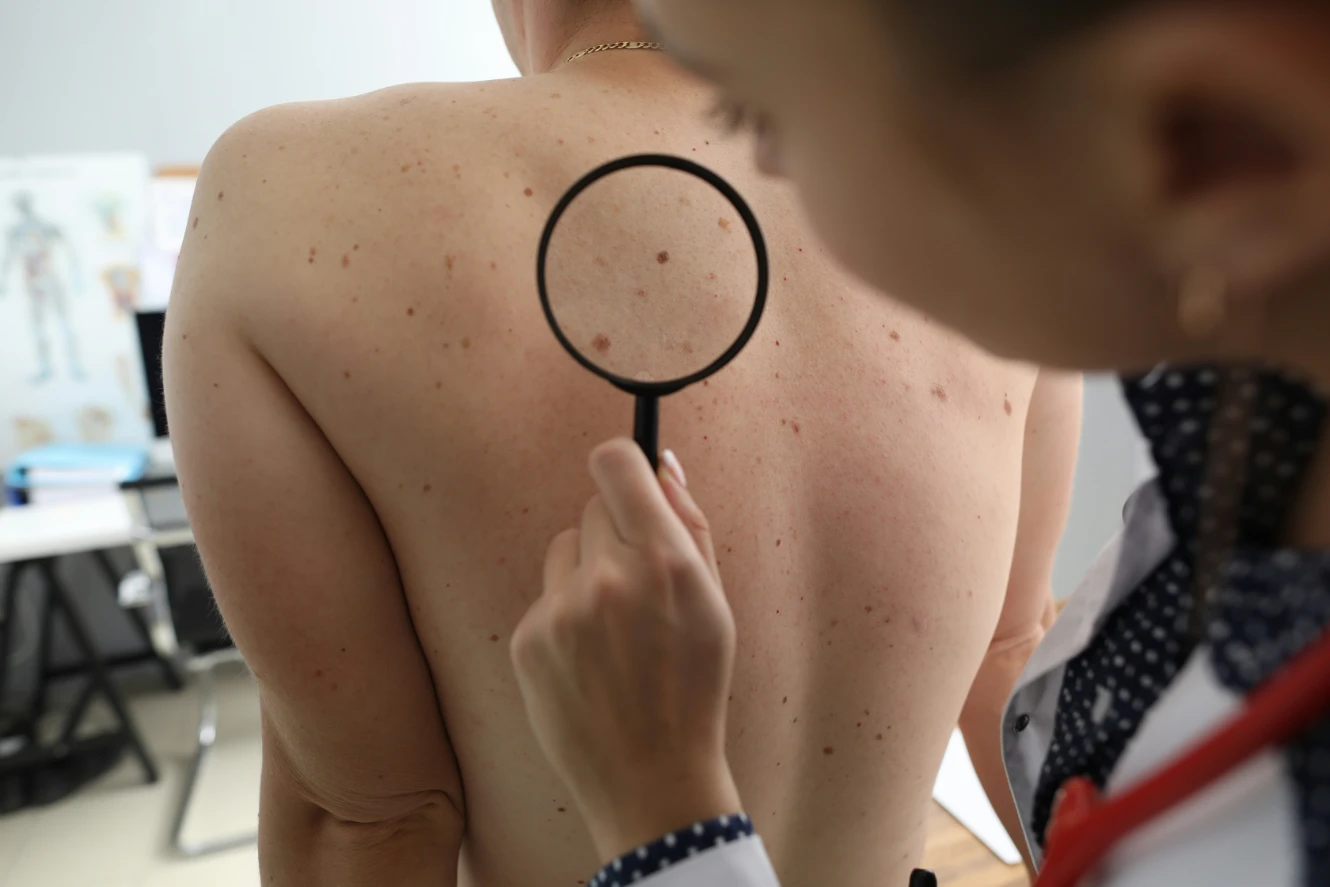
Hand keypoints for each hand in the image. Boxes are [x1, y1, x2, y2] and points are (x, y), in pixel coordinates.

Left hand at [512, 440, 741, 861]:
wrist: (651, 779)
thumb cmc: (693, 687)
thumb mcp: (716, 604)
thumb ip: (691, 525)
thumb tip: (662, 464)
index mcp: (665, 562)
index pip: (616, 462)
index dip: (622, 465)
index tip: (626, 482)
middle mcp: (609, 578)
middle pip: (593, 506)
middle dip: (615, 532)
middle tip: (638, 585)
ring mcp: (562, 610)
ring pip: (565, 549)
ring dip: (586, 572)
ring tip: (614, 630)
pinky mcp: (528, 640)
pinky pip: (546, 597)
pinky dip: (565, 617)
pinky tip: (590, 660)